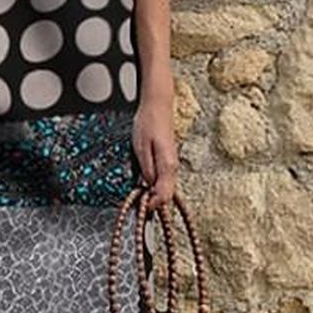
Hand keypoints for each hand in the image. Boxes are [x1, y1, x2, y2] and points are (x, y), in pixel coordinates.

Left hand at [132, 90, 177, 210]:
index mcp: (167, 165)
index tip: (141, 206)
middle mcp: (173, 167)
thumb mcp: (141, 146)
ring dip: (155, 195)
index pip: (164, 195)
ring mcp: (172, 164)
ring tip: (141, 197)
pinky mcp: (168, 161)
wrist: (158, 106)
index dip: (153, 205)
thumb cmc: (148, 122)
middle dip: (155, 203)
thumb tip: (148, 186)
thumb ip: (146, 169)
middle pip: (168, 195)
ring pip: (166, 188)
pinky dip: (156, 186)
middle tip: (139, 206)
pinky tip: (146, 186)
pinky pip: (164, 180)